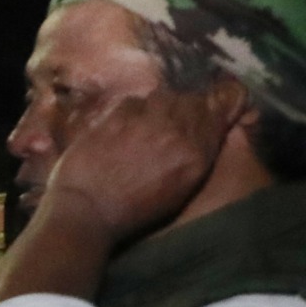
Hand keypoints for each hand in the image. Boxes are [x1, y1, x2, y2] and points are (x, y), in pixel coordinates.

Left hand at [38, 89, 223, 243]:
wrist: (86, 211)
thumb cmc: (133, 211)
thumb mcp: (180, 189)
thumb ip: (198, 155)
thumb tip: (210, 129)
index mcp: (197, 154)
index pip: (220, 110)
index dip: (217, 105)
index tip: (208, 109)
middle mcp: (176, 132)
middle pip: (192, 100)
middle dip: (185, 107)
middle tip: (169, 121)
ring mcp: (146, 122)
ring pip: (165, 96)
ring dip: (159, 106)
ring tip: (146, 123)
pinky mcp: (117, 117)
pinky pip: (134, 101)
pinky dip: (132, 109)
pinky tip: (124, 125)